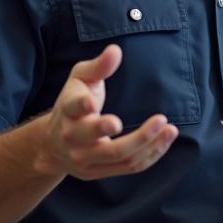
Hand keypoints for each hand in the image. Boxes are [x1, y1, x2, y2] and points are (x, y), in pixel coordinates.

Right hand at [38, 44, 178, 179]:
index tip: (92, 103)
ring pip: (120, 157)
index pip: (72, 107)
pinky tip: (164, 140)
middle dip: (134, 135)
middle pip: (101, 142)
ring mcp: (84, 159)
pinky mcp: (96, 172)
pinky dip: (149, 155)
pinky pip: (128, 167)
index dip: (81, 105)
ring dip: (149, 144)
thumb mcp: (80, 79)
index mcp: (67, 110)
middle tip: (160, 119)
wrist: (51, 144)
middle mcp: (72, 138)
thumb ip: (98, 66)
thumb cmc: (72, 103)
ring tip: (171, 129)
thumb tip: (115, 50)